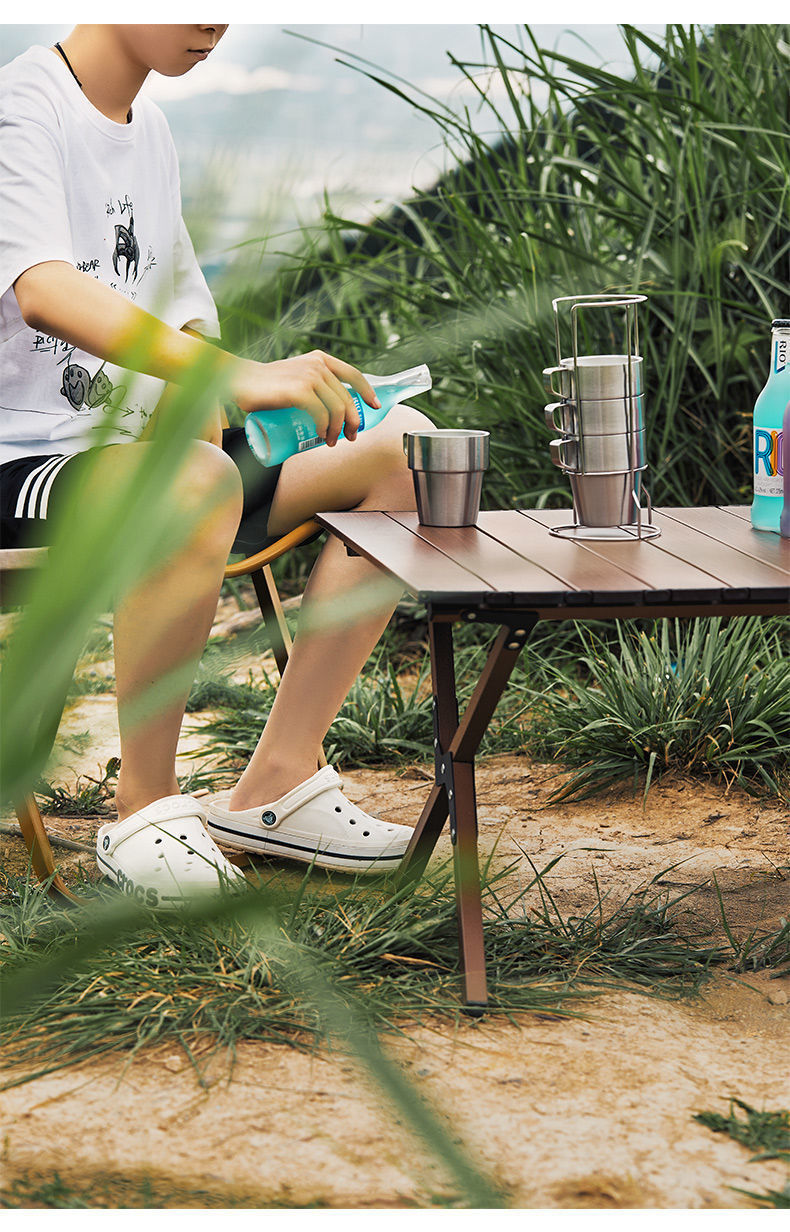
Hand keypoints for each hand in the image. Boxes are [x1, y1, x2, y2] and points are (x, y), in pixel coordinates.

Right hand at [231, 350, 380, 446]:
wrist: (239, 380)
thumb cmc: (265, 385)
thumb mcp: (295, 376)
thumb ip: (310, 383)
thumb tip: (328, 409)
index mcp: (320, 359)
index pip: (354, 374)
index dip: (368, 392)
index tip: (374, 407)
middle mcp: (318, 365)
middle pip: (347, 398)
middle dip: (352, 422)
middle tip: (348, 437)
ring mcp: (309, 376)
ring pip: (337, 409)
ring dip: (339, 430)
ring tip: (331, 442)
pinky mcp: (299, 391)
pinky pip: (322, 413)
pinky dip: (325, 428)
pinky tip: (322, 436)